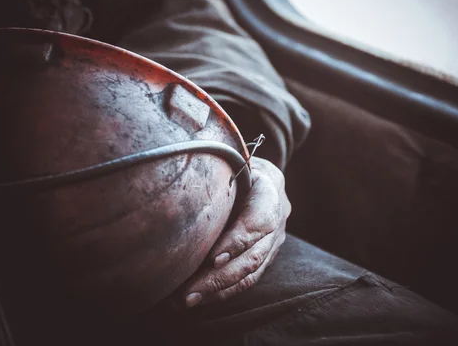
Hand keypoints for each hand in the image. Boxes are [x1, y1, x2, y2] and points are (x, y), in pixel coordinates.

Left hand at [182, 157, 290, 307]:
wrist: (261, 175)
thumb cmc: (239, 161)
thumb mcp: (235, 155)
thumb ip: (219, 163)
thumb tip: (179, 157)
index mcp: (271, 189)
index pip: (261, 219)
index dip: (239, 239)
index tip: (213, 257)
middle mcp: (278, 218)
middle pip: (253, 255)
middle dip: (219, 276)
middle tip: (187, 292)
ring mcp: (273, 241)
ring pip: (250, 272)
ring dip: (217, 290)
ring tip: (185, 302)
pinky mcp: (264, 256)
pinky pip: (247, 280)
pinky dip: (222, 293)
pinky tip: (196, 301)